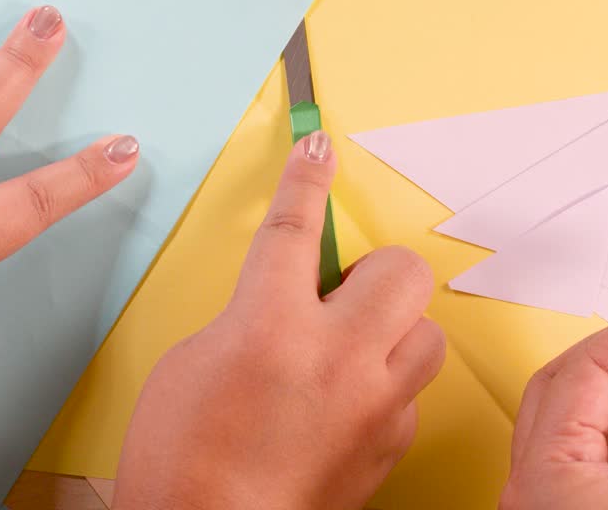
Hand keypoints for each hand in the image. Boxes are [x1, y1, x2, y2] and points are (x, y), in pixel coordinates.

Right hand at [112, 132, 446, 509]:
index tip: (320, 147)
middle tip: (341, 293)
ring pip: (426, 331)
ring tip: (354, 349)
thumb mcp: (194, 359)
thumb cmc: (182, 459)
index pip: (296, 225)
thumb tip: (284, 308)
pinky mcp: (390, 441)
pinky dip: (386, 387)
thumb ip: (249, 316)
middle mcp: (334, 356)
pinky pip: (411, 391)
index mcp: (269, 324)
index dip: (308, 179)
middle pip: (398, 269)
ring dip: (394, 329)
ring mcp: (371, 401)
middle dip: (374, 271)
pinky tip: (350, 403)